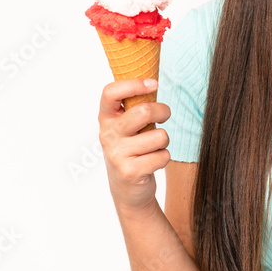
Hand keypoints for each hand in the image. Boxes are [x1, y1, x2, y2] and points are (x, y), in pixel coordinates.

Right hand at [98, 78, 171, 215]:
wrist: (127, 188)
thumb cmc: (133, 148)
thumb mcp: (128, 126)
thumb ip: (135, 106)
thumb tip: (153, 82)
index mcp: (107, 118)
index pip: (110, 92)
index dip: (133, 84)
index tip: (154, 84)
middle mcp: (108, 134)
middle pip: (143, 111)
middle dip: (163, 111)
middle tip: (164, 116)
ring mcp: (117, 154)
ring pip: (159, 136)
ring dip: (164, 140)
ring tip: (154, 147)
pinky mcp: (129, 171)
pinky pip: (162, 156)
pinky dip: (164, 158)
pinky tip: (152, 162)